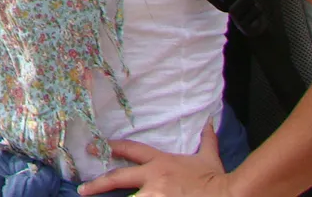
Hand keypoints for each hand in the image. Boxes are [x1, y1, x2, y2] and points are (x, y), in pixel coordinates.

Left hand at [78, 123, 230, 196]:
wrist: (227, 194)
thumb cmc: (216, 178)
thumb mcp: (209, 158)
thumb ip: (206, 140)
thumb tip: (209, 123)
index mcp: (161, 162)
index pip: (133, 150)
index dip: (116, 147)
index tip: (101, 146)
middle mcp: (153, 177)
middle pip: (119, 177)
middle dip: (99, 183)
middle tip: (83, 189)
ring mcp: (155, 194)